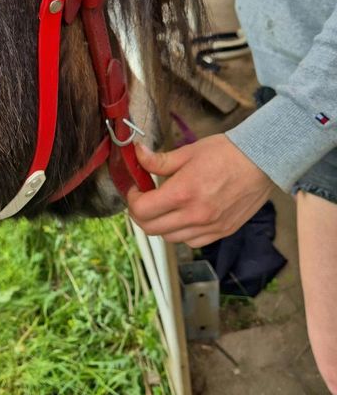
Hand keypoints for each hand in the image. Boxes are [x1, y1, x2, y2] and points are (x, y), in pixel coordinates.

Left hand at [126, 135, 272, 247]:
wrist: (262, 161)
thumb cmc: (226, 152)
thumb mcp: (188, 151)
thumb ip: (159, 160)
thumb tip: (137, 154)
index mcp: (183, 192)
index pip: (142, 210)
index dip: (132, 200)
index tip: (136, 190)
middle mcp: (195, 215)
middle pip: (151, 229)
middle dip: (140, 215)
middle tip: (144, 200)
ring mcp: (210, 227)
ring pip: (170, 238)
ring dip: (160, 225)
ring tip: (164, 207)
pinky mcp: (223, 232)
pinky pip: (192, 242)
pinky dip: (181, 233)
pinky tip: (184, 216)